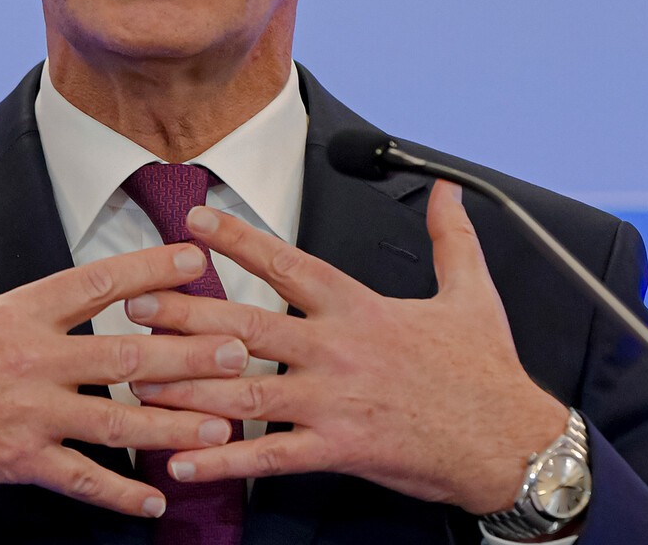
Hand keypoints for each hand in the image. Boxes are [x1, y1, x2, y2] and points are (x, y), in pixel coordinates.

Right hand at [0, 171, 250, 524]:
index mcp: (13, 312)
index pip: (95, 282)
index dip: (149, 269)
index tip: (193, 259)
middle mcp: (28, 360)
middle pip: (124, 354)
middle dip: (187, 351)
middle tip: (237, 349)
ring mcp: (25, 414)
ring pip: (115, 420)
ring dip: (173, 421)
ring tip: (222, 422)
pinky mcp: (15, 459)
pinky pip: (78, 479)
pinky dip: (119, 490)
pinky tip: (157, 496)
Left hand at [124, 181, 566, 513]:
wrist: (512, 443)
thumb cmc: (487, 371)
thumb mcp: (473, 293)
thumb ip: (450, 237)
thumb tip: (448, 189)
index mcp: (361, 307)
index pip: (288, 263)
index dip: (238, 239)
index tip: (194, 219)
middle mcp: (338, 348)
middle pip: (248, 325)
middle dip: (186, 314)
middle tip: (134, 305)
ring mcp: (335, 400)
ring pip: (245, 389)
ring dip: (186, 384)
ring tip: (136, 379)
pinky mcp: (339, 448)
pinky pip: (269, 455)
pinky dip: (222, 458)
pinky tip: (181, 458)